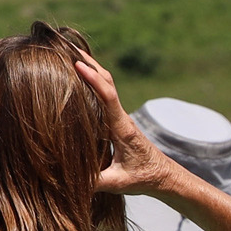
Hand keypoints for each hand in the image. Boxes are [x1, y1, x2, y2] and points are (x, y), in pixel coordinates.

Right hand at [77, 55, 202, 201]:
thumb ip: (96, 181)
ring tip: (69, 54)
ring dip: (91, 67)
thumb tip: (67, 180)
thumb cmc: (144, 178)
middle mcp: (122, 117)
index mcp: (122, 128)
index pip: (107, 96)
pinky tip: (79, 76)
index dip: (92, 79)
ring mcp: (120, 116)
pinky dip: (93, 79)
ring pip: (107, 84)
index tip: (77, 64)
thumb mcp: (119, 183)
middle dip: (89, 63)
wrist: (164, 176)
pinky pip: (105, 93)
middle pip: (107, 81)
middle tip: (66, 47)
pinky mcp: (117, 119)